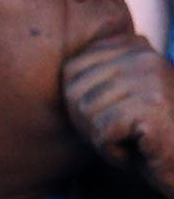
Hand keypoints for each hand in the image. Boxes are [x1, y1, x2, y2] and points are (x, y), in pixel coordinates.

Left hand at [65, 33, 173, 194]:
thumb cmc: (149, 138)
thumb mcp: (119, 98)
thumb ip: (92, 79)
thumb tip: (48, 68)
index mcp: (132, 46)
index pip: (70, 72)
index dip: (82, 105)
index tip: (117, 116)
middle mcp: (143, 54)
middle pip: (73, 94)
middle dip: (90, 124)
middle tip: (125, 132)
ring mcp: (149, 77)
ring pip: (86, 115)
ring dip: (104, 140)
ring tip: (135, 140)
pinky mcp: (151, 105)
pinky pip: (102, 134)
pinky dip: (115, 153)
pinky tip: (141, 149)